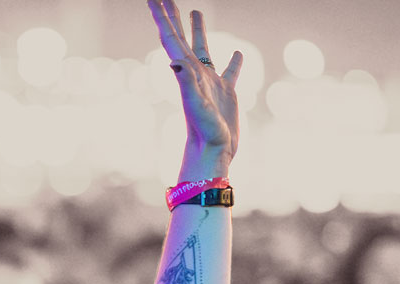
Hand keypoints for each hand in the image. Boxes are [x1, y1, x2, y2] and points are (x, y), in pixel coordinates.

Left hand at [147, 0, 241, 163]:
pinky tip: (237, 52)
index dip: (162, 17)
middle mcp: (195, 74)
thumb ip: (186, 82)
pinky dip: (233, 61)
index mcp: (185, 72)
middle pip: (181, 38)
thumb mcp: (195, 104)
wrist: (213, 153)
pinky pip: (229, 71)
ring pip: (203, 49)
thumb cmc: (204, 131)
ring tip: (195, 11)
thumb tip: (175, 61)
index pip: (171, 38)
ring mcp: (210, 83)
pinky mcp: (226, 93)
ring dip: (197, 30)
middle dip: (172, 17)